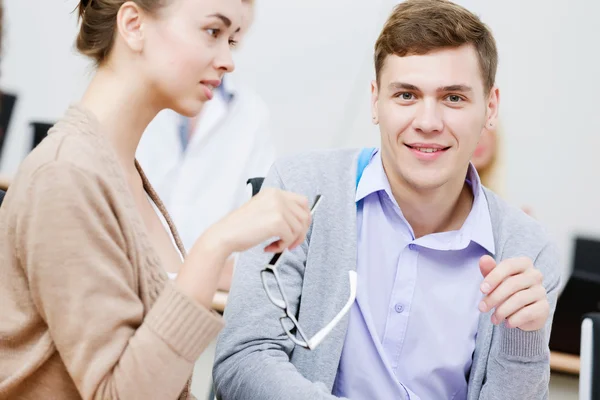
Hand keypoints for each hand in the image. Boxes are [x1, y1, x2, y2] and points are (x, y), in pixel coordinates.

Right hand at [177, 188, 311, 307]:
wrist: (224, 235)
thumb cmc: (240, 228)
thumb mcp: (262, 211)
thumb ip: (280, 211)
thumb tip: (301, 223)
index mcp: (274, 192)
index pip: (302, 202)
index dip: (304, 219)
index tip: (297, 232)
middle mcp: (277, 196)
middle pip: (305, 215)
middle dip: (301, 233)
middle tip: (290, 244)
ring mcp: (278, 207)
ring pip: (299, 228)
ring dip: (289, 241)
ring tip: (275, 246)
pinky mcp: (277, 221)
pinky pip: (290, 237)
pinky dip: (282, 246)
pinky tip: (269, 247)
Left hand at [478, 255, 548, 330]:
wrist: (523, 312)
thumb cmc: (505, 290)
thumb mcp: (495, 280)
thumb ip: (489, 270)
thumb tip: (483, 259)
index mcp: (523, 263)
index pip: (508, 265)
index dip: (493, 277)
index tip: (482, 290)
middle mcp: (535, 275)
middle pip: (512, 284)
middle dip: (494, 297)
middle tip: (481, 308)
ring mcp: (541, 291)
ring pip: (519, 299)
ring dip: (502, 311)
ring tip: (493, 319)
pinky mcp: (544, 307)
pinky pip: (527, 313)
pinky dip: (514, 319)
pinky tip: (507, 324)